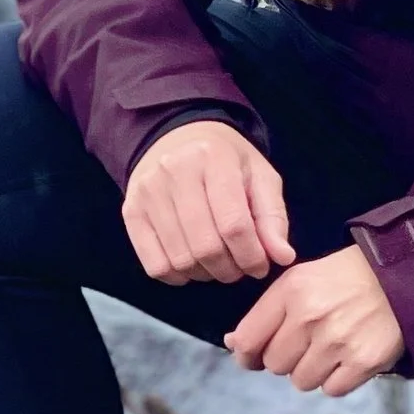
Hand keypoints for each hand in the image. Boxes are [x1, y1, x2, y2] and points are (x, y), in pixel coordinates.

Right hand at [123, 121, 294, 285]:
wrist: (177, 137)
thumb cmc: (226, 161)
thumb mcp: (260, 177)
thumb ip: (272, 217)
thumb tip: (282, 256)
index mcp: (214, 158)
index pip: (234, 224)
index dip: (251, 256)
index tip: (261, 266)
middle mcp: (175, 171)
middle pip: (205, 246)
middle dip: (230, 269)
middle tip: (240, 268)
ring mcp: (148, 192)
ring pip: (180, 260)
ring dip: (205, 274)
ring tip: (218, 264)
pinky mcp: (131, 211)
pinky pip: (154, 265)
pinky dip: (178, 276)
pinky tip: (192, 265)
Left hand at [225, 246, 405, 396]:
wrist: (403, 277)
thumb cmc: (346, 279)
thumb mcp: (302, 279)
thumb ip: (267, 311)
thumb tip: (235, 344)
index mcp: (291, 291)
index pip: (248, 340)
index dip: (246, 354)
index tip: (254, 356)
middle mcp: (310, 317)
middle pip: (274, 365)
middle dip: (287, 358)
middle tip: (308, 342)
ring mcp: (337, 341)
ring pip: (302, 381)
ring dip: (312, 370)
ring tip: (331, 347)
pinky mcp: (363, 361)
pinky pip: (332, 390)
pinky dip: (338, 378)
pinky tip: (348, 356)